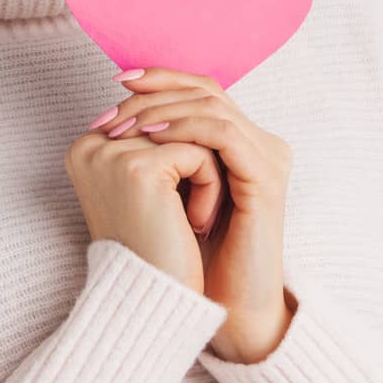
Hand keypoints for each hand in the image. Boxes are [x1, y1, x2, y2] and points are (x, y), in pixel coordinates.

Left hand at [97, 66, 295, 363]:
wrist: (224, 304)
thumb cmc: (192, 252)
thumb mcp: (168, 190)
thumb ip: (159, 151)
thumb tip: (116, 113)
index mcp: (241, 141)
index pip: (201, 88)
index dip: (162, 78)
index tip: (118, 81)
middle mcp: (260, 142)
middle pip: (206, 90)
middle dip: (155, 93)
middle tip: (115, 108)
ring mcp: (267, 157)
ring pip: (213, 106)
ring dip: (164, 109)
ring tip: (127, 125)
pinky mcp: (266, 177)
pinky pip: (224, 135)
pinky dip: (185, 129)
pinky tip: (153, 138)